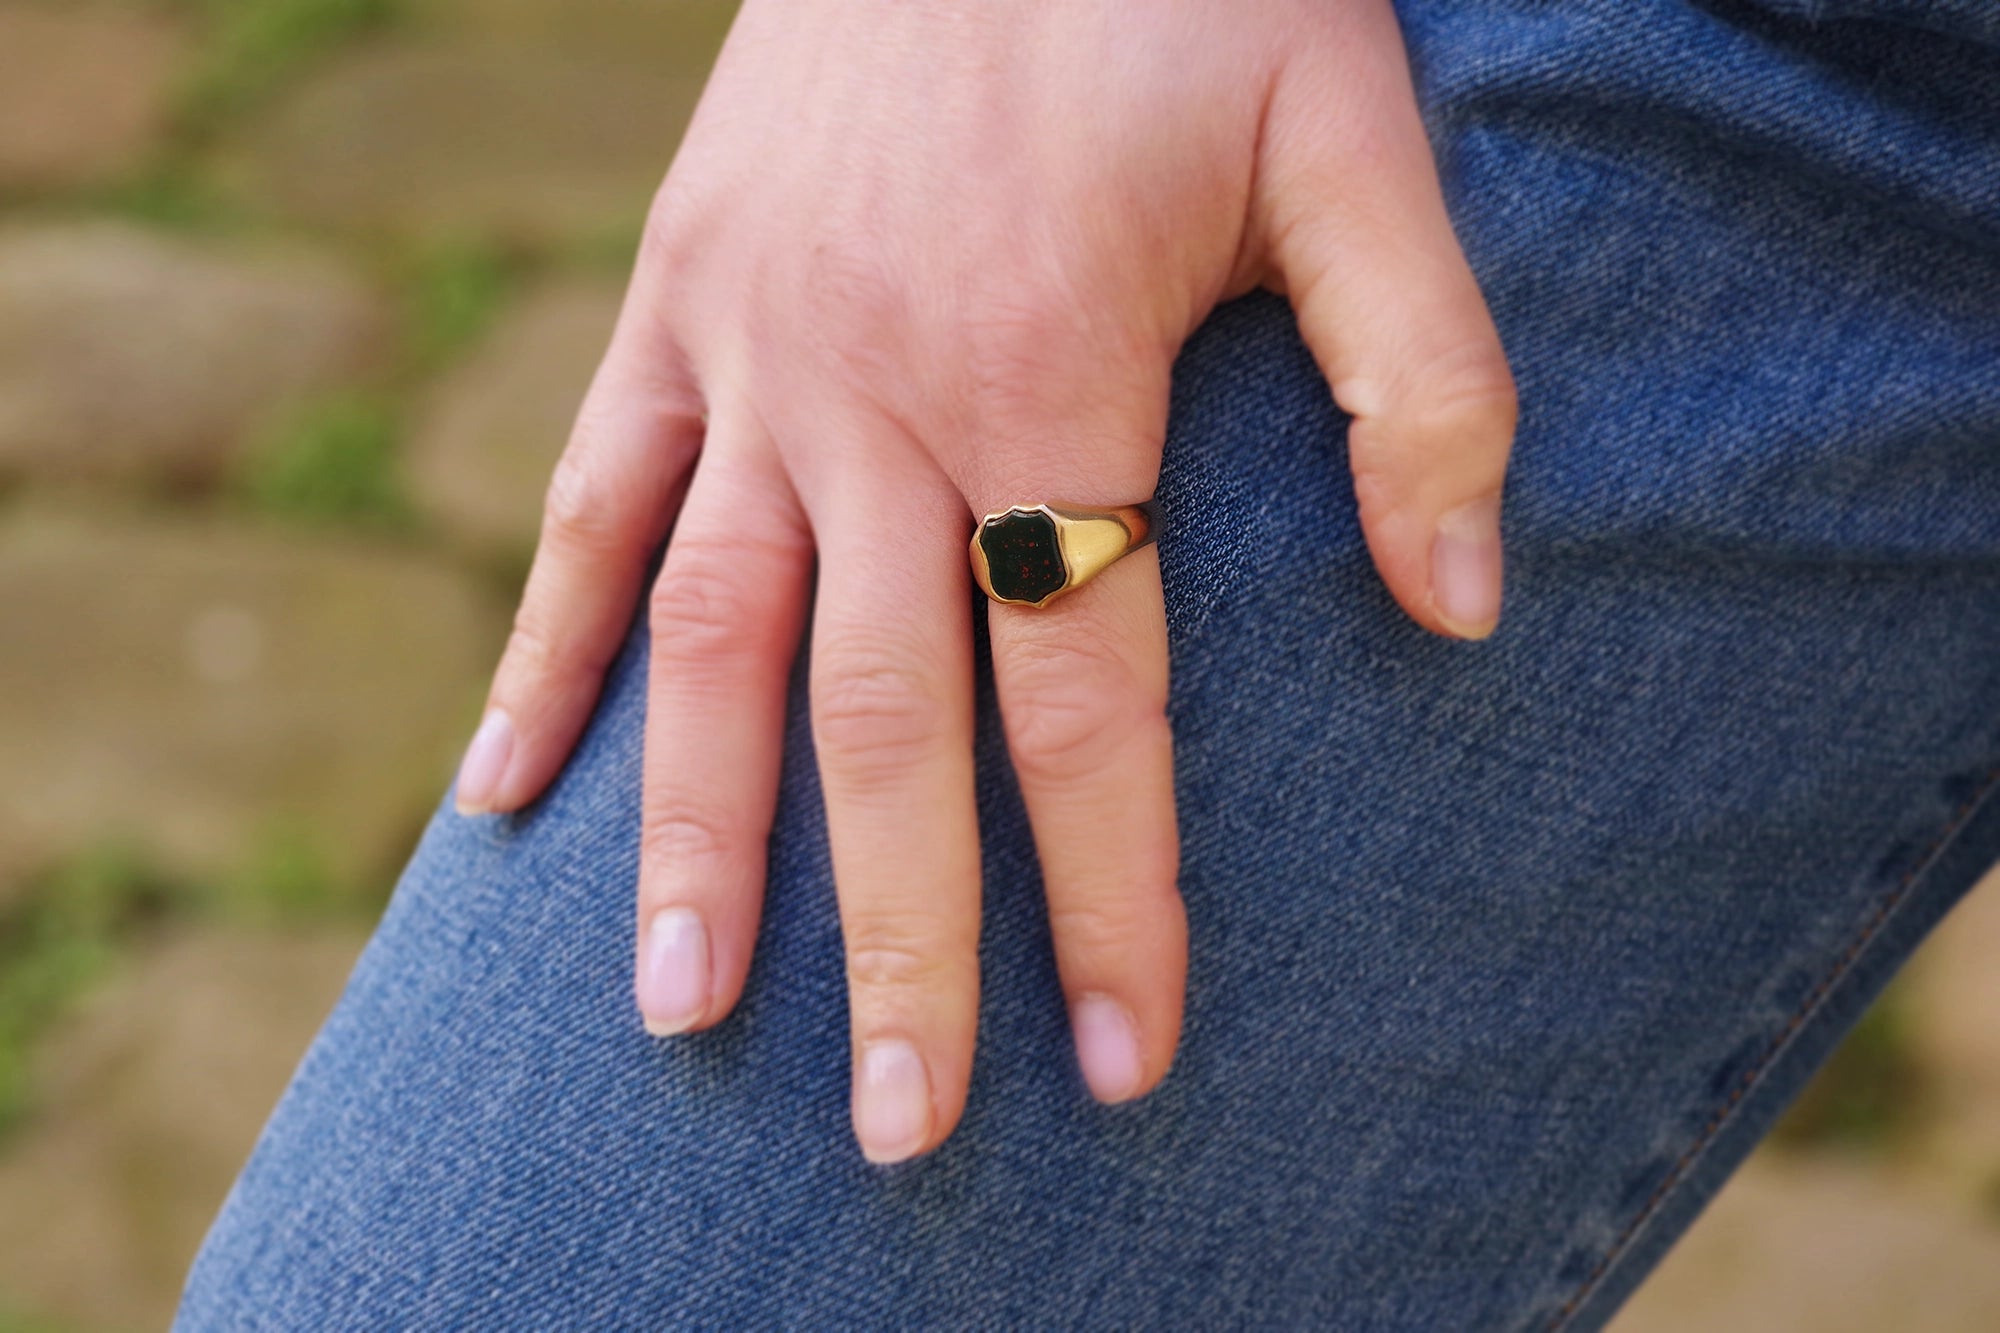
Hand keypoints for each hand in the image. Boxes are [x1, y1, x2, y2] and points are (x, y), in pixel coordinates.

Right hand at [451, 0, 1515, 1161]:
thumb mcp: (1348, 131)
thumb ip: (1424, 373)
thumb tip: (1460, 612)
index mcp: (1047, 369)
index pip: (1086, 691)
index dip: (1114, 890)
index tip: (1125, 1060)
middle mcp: (875, 394)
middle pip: (884, 714)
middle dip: (899, 934)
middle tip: (900, 1128)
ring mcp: (748, 352)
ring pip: (701, 638)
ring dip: (692, 835)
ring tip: (681, 1011)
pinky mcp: (672, 302)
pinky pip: (585, 506)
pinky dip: (542, 655)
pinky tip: (506, 796)